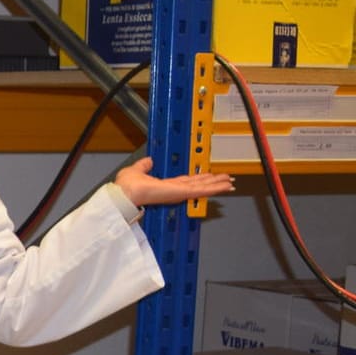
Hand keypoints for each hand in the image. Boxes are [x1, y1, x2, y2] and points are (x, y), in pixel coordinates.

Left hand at [113, 157, 236, 206]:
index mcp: (164, 186)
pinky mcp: (182, 193)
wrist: (125, 194)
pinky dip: (215, 188)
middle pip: (198, 185)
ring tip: (230, 183)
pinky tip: (225, 186)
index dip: (199, 179)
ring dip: (218, 185)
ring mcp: (179, 193)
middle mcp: (174, 190)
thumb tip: (149, 160)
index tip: (208, 176)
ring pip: (203, 188)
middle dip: (213, 182)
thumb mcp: (137, 170)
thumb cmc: (126, 186)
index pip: (186, 182)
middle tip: (226, 180)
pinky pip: (202, 190)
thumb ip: (144, 165)